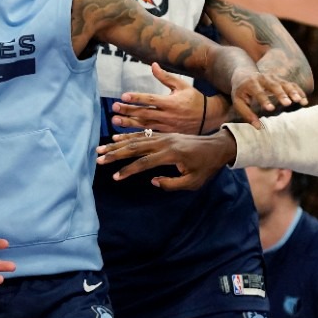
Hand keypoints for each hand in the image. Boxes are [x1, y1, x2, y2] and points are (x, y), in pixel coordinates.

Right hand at [96, 129, 235, 189]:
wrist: (218, 146)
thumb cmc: (207, 167)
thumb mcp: (193, 182)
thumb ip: (172, 183)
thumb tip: (152, 181)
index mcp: (172, 154)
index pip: (144, 162)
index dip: (129, 170)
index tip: (116, 177)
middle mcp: (165, 142)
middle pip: (135, 147)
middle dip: (115, 154)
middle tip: (99, 158)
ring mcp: (163, 136)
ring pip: (136, 139)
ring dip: (117, 144)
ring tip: (101, 148)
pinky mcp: (163, 134)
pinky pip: (142, 135)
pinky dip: (128, 136)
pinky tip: (116, 138)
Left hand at [112, 63, 206, 133]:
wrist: (210, 117)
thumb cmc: (195, 98)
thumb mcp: (182, 85)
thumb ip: (165, 77)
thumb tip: (153, 64)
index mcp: (171, 102)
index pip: (151, 99)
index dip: (137, 98)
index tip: (124, 96)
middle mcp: (168, 115)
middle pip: (145, 113)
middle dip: (128, 110)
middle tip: (114, 107)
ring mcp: (167, 126)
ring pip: (145, 125)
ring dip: (129, 123)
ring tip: (115, 121)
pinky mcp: (167, 134)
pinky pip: (149, 134)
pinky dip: (137, 135)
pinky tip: (124, 135)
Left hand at [228, 71, 306, 125]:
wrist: (244, 74)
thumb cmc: (241, 92)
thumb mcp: (238, 102)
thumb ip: (247, 114)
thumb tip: (258, 127)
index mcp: (250, 83)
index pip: (258, 92)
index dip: (264, 100)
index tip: (271, 109)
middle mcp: (263, 78)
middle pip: (274, 85)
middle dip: (281, 94)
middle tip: (288, 103)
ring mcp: (273, 78)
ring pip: (285, 84)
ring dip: (293, 92)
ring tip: (300, 101)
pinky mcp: (281, 79)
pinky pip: (291, 85)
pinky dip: (298, 92)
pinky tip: (304, 100)